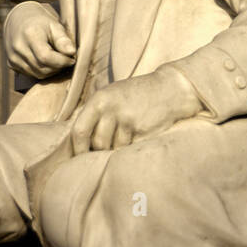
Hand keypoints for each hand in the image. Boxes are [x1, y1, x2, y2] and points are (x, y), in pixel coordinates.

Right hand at [5, 3, 75, 78]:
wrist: (19, 20)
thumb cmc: (41, 22)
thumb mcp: (55, 25)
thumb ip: (63, 39)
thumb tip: (72, 52)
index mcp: (30, 35)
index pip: (46, 57)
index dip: (62, 61)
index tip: (72, 58)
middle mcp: (18, 48)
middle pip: (43, 68)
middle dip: (58, 67)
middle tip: (66, 59)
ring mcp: (13, 57)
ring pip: (38, 74)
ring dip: (51, 70)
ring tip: (57, 59)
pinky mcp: (12, 64)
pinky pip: (31, 74)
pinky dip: (42, 71)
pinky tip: (46, 61)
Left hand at [71, 65, 201, 152]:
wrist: (169, 89)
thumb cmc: (136, 95)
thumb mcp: (111, 95)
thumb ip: (95, 114)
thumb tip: (78, 141)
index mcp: (99, 100)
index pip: (79, 130)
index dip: (77, 148)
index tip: (79, 157)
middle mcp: (110, 109)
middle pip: (97, 143)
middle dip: (99, 151)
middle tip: (105, 150)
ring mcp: (126, 119)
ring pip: (113, 148)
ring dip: (116, 149)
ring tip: (124, 138)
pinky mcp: (141, 129)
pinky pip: (128, 148)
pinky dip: (129, 147)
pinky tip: (136, 137)